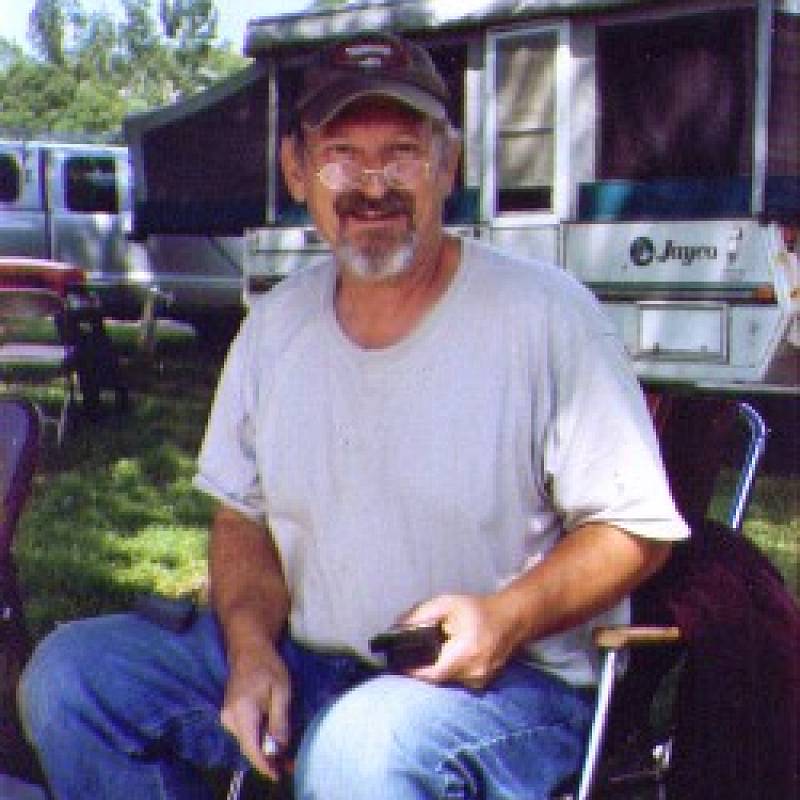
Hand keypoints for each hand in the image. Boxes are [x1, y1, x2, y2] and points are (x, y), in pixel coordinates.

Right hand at [220, 643, 291, 779]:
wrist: (248, 649)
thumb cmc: (267, 666)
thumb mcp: (281, 691)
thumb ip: (279, 720)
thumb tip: (280, 747)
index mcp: (241, 712)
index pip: (250, 747)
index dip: (264, 764)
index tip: (277, 776)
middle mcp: (229, 718)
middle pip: (249, 747)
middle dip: (269, 759)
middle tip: (291, 765)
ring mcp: (227, 717)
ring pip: (248, 741)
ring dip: (266, 749)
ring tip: (287, 756)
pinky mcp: (230, 715)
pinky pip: (246, 732)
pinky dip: (260, 739)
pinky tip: (274, 741)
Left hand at [401, 593, 520, 688]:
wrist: (510, 619)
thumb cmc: (478, 610)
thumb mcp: (446, 604)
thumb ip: (421, 614)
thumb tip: (398, 627)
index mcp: (466, 652)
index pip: (433, 674)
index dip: (414, 671)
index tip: (400, 664)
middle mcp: (474, 672)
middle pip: (437, 678)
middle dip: (425, 667)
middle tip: (418, 652)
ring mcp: (480, 681)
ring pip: (447, 681)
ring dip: (439, 668)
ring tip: (439, 650)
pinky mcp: (482, 684)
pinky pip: (458, 681)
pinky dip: (451, 670)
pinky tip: (452, 656)